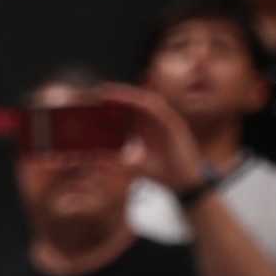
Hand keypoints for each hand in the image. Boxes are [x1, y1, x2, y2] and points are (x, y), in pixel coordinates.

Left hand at [94, 80, 207, 195]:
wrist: (186, 183)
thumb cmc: (163, 174)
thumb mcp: (136, 166)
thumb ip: (121, 161)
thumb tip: (100, 161)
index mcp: (144, 128)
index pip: (125, 111)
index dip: (108, 105)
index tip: (90, 103)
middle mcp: (154, 120)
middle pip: (131, 102)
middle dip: (113, 96)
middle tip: (93, 93)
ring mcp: (164, 119)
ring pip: (141, 100)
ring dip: (123, 94)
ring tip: (105, 93)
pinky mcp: (172, 122)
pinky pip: (154, 106)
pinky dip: (139, 101)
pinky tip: (126, 99)